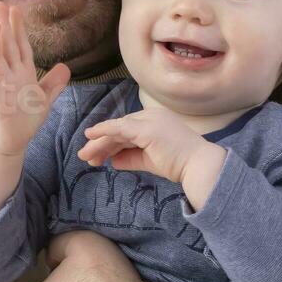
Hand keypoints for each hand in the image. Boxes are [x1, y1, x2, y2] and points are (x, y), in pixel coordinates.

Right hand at [0, 0, 70, 154]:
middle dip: (3, 27)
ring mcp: (1, 90)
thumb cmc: (23, 120)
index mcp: (21, 73)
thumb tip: (65, 67)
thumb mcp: (44, 100)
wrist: (10, 142)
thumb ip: (53, 84)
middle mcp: (9, 77)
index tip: (14, 8)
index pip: (20, 46)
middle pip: (6, 47)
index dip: (18, 28)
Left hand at [78, 106, 223, 185]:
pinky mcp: (145, 127)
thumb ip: (130, 158)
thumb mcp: (149, 160)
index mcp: (155, 121)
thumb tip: (112, 161)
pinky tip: (91, 136)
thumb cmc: (179, 164)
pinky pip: (119, 128)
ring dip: (99, 142)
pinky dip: (104, 130)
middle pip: (119, 129)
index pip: (127, 130)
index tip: (98, 157)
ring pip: (117, 129)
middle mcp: (151, 116)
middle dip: (101, 143)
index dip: (110, 143)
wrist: (197, 165)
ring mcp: (149, 119)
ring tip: (84, 155)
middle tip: (85, 156)